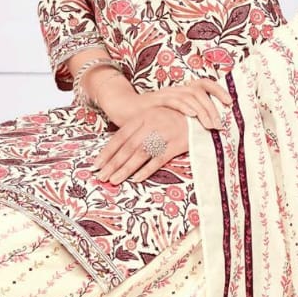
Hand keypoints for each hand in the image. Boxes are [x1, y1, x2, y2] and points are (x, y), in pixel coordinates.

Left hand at [89, 78, 232, 186]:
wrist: (201, 116)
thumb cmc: (174, 120)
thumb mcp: (153, 119)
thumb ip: (137, 131)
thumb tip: (118, 151)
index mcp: (143, 117)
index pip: (120, 137)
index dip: (107, 152)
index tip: (96, 165)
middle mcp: (151, 124)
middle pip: (128, 147)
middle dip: (112, 163)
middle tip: (101, 177)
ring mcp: (164, 133)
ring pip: (140, 154)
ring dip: (125, 169)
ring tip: (114, 180)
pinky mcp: (177, 143)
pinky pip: (159, 159)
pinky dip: (146, 170)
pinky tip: (136, 179)